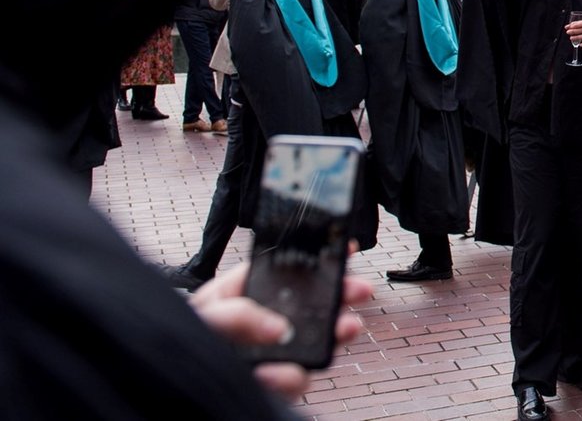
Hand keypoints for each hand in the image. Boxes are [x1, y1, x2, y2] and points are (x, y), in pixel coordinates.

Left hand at [191, 264, 373, 399]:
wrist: (171, 380)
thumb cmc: (184, 336)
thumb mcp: (204, 314)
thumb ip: (237, 314)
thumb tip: (278, 329)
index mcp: (253, 292)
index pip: (293, 270)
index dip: (321, 257)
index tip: (344, 249)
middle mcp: (271, 321)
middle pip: (317, 303)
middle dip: (343, 294)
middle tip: (360, 290)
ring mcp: (277, 351)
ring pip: (318, 342)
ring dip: (335, 334)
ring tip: (344, 329)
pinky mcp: (275, 382)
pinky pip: (294, 381)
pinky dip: (287, 379)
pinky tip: (272, 374)